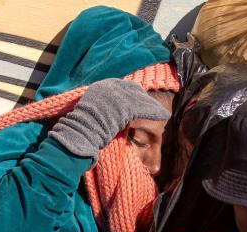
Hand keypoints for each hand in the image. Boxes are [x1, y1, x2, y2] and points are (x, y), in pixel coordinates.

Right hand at [48, 78, 170, 159]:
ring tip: (162, 113)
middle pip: (133, 90)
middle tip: (151, 105)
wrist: (81, 130)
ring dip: (151, 106)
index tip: (138, 100)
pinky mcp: (127, 105)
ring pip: (140, 99)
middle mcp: (111, 86)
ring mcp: (119, 94)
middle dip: (143, 98)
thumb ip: (99, 109)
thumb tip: (102, 117)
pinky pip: (145, 107)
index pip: (121, 87)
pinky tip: (165, 115)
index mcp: (101, 86)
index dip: (131, 94)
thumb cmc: (82, 128)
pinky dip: (155, 111)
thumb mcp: (89, 113)